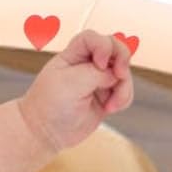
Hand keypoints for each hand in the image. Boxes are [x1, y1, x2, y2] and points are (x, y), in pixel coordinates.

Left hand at [17, 30, 134, 152]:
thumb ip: (98, 73)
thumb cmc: (50, 105)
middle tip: (119, 75)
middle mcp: (86, 64)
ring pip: (123, 72)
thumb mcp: (72, 83)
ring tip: (111, 105)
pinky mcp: (105, 96)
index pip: (93, 38)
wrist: (46, 133)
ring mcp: (97, 80)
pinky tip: (110, 109)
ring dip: (123, 87)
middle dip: (123, 60)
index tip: (99, 63)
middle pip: (115, 49)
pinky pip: (125, 91)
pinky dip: (123, 98)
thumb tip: (117, 75)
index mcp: (72, 55)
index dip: (103, 45)